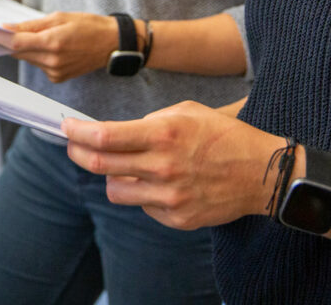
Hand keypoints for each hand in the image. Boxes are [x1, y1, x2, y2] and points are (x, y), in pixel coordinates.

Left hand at [0, 11, 118, 81]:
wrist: (111, 44)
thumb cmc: (88, 25)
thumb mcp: (60, 17)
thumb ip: (32, 25)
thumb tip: (8, 28)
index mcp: (53, 42)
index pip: (16, 42)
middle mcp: (52, 61)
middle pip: (18, 52)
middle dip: (8, 41)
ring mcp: (55, 72)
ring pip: (27, 58)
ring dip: (23, 48)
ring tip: (31, 35)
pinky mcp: (57, 78)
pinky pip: (38, 65)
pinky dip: (36, 55)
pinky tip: (46, 47)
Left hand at [63, 101, 284, 229]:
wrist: (263, 173)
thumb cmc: (224, 136)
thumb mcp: (186, 112)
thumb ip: (149, 122)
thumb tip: (115, 131)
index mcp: (164, 135)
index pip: (105, 137)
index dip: (78, 133)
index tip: (67, 128)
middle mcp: (163, 166)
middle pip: (100, 165)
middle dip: (78, 153)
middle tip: (73, 145)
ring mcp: (170, 196)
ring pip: (115, 191)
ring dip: (112, 177)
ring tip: (125, 167)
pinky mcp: (177, 217)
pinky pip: (143, 206)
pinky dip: (143, 193)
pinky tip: (162, 182)